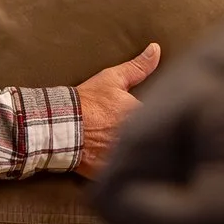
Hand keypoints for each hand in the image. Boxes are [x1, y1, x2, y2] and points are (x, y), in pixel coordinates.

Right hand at [74, 43, 160, 177]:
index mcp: (141, 115)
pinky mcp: (111, 171)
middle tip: (151, 138)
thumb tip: (156, 49)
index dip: (160, 119)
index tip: (156, 120)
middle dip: (155, 139)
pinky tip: (127, 170)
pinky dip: (127, 172)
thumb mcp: (113, 79)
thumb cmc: (87, 101)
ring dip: (144, 157)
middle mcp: (135, 137)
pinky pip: (126, 174)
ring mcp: (122, 155)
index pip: (163, 118)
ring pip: (144, 160)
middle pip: (155, 140)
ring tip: (140, 155)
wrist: (60, 125)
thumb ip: (138, 67)